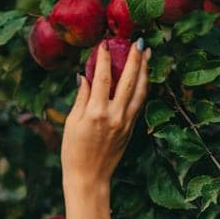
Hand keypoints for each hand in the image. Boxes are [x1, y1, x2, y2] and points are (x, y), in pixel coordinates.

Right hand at [60, 38, 150, 184]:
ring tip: (148, 53)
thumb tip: (85, 76)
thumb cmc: (73, 152)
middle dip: (134, 58)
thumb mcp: (71, 123)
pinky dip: (144, 87)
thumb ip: (81, 98)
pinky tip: (145, 76)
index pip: (103, 78)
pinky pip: (140, 102)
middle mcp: (115, 115)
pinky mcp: (131, 128)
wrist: (89, 178)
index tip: (106, 43)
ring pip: (140, 90)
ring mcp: (126, 122)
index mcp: (96, 113)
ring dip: (145, 70)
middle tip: (138, 41)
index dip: (105, 58)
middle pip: (129, 80)